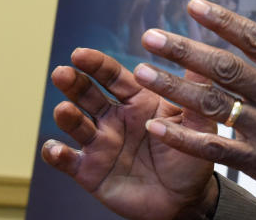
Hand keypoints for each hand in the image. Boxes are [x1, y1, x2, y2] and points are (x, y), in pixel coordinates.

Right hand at [42, 48, 217, 219]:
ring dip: (66, 115)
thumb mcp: (197, 124)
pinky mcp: (89, 171)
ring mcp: (100, 143)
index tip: (80, 54)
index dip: (96, 64)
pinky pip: (68, 160)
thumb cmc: (192, 157)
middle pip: (88, 95)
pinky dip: (56, 154)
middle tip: (62, 73)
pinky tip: (55, 148)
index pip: (113, 76)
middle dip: (74, 83)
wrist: (185, 201)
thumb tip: (200, 58)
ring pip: (75, 124)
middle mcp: (114, 118)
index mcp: (138, 100)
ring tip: (64, 110)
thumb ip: (194, 93)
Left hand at [134, 0, 255, 219]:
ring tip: (142, 73)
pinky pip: (215, 147)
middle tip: (151, 36)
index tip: (194, 6)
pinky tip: (158, 124)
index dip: (223, 21)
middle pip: (225, 68)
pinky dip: (185, 136)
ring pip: (213, 104)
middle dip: (184, 50)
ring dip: (174, 87)